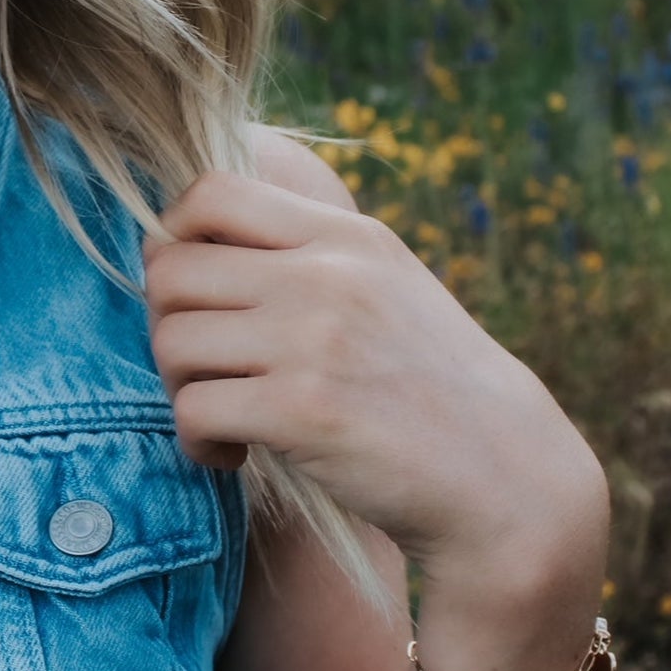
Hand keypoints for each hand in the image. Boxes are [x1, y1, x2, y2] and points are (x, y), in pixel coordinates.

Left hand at [143, 153, 607, 585]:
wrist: (504, 477)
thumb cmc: (428, 383)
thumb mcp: (384, 284)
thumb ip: (305, 252)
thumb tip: (188, 236)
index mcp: (344, 235)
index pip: (209, 193)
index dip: (174, 239)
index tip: (194, 293)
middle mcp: (326, 276)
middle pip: (170, 271)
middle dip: (166, 323)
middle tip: (200, 365)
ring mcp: (312, 341)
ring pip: (171, 342)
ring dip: (178, 387)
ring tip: (220, 413)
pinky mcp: (300, 412)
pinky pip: (193, 411)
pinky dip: (196, 441)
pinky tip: (232, 453)